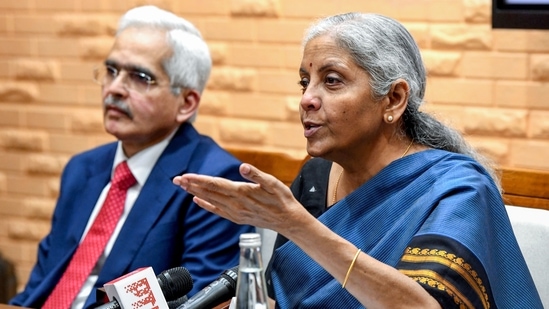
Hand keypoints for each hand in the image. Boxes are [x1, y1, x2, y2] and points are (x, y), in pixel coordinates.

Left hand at [173, 163, 302, 230]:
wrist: (288, 220)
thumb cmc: (282, 199)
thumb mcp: (273, 183)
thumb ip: (257, 175)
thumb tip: (243, 167)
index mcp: (242, 192)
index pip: (215, 184)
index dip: (199, 180)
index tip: (185, 176)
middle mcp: (236, 204)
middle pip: (209, 192)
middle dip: (192, 185)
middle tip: (176, 179)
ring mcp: (235, 212)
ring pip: (211, 201)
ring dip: (196, 193)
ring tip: (183, 187)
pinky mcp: (237, 217)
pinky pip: (217, 211)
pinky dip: (206, 205)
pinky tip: (197, 201)